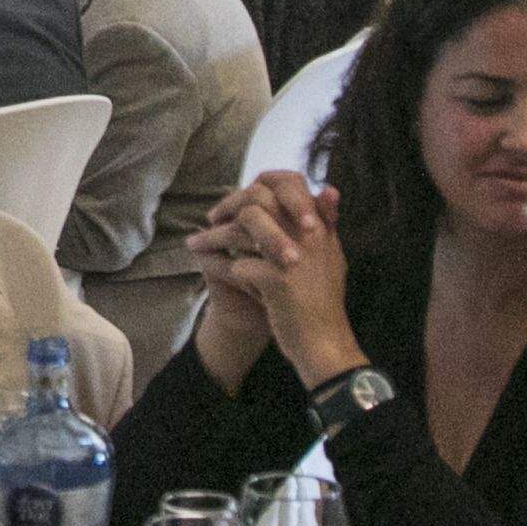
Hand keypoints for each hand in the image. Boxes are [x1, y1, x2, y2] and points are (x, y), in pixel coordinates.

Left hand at [210, 168, 365, 382]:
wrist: (324, 343)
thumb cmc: (322, 300)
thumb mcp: (332, 256)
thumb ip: (326, 223)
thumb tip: (329, 188)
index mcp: (320, 224)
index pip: (288, 182)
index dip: (258, 185)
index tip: (239, 199)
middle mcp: (309, 234)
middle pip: (258, 200)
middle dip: (228, 206)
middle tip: (211, 217)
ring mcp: (293, 256)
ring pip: (241, 230)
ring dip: (213, 236)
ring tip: (194, 243)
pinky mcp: (277, 281)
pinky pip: (237, 266)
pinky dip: (219, 267)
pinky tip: (206, 269)